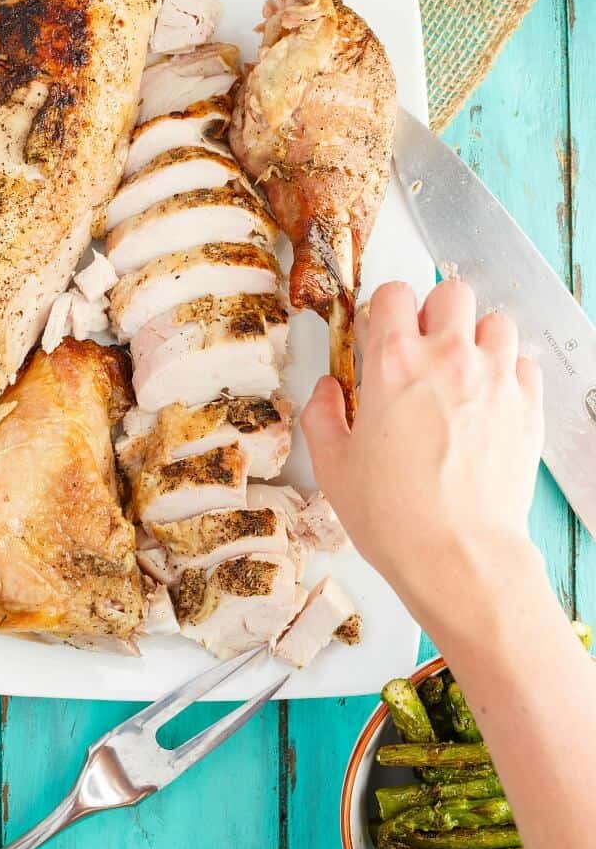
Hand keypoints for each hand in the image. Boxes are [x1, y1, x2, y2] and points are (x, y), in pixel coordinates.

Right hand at [302, 281, 543, 617]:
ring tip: (461, 371)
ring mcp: (494, 379)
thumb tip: (326, 389)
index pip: (394, 294)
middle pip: (450, 293)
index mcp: (393, 363)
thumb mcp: (333, 467)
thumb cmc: (394, 516)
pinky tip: (489, 400)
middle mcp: (448, 358)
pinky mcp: (527, 406)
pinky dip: (508, 371)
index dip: (384, 311)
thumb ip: (322, 415)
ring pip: (494, 321)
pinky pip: (523, 363)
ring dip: (476, 337)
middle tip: (423, 350)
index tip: (380, 337)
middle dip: (434, 313)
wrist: (459, 555)